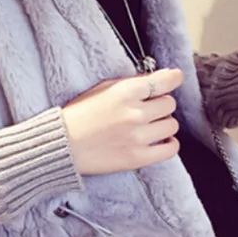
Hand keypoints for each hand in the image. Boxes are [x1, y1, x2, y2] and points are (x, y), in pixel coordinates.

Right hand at [62, 69, 183, 175]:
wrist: (62, 145)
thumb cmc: (79, 115)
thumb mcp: (102, 89)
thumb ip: (131, 84)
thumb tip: (158, 80)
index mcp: (126, 92)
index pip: (165, 81)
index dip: (173, 79)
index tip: (174, 79)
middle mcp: (135, 113)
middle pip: (169, 104)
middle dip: (160, 105)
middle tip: (148, 109)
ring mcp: (138, 137)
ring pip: (172, 125)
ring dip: (163, 124)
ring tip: (150, 126)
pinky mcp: (137, 157)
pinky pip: (170, 149)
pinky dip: (169, 144)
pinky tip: (160, 141)